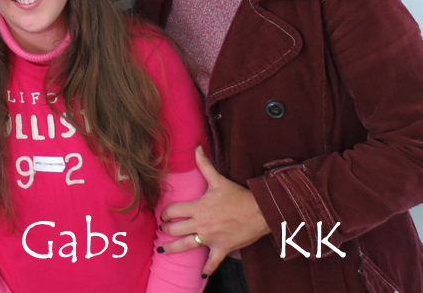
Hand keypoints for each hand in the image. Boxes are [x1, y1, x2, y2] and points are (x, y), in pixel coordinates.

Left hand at [158, 146, 270, 275]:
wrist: (260, 210)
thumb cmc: (239, 195)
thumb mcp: (219, 180)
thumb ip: (204, 165)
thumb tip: (196, 147)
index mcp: (198, 207)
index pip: (172, 211)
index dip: (165, 213)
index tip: (163, 215)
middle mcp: (201, 224)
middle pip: (174, 230)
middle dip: (165, 230)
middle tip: (163, 230)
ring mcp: (210, 237)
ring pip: (185, 246)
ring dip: (171, 249)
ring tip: (162, 251)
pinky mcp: (222, 248)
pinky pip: (212, 262)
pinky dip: (206, 268)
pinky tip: (200, 275)